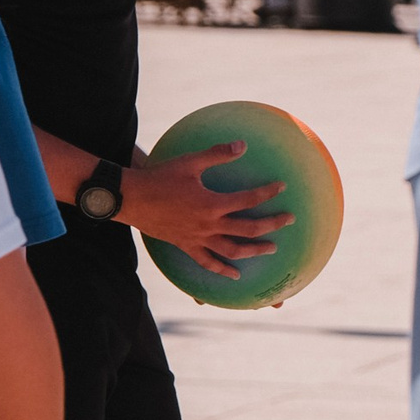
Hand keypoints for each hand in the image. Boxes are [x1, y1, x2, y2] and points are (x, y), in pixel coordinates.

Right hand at [122, 142, 292, 278]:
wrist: (131, 198)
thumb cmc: (160, 176)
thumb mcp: (190, 161)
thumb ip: (218, 153)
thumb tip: (243, 144)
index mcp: (212, 203)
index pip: (248, 200)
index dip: (268, 193)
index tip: (281, 187)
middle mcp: (208, 224)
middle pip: (248, 229)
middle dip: (272, 225)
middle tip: (288, 220)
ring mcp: (197, 238)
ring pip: (232, 250)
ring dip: (253, 251)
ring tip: (271, 248)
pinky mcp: (186, 245)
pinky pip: (207, 262)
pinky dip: (222, 270)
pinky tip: (235, 275)